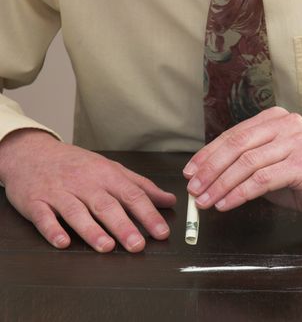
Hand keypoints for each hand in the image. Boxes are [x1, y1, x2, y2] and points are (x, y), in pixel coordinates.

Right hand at [0, 129, 175, 251]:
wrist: (32, 152)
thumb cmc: (77, 165)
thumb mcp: (112, 169)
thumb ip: (141, 186)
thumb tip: (170, 200)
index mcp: (107, 175)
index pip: (132, 195)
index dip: (148, 214)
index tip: (162, 232)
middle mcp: (85, 184)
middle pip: (106, 205)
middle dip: (123, 226)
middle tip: (138, 245)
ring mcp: (60, 192)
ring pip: (77, 212)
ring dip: (92, 230)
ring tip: (107, 247)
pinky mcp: (36, 202)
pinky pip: (44, 217)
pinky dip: (52, 229)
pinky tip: (62, 242)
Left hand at [183, 107, 301, 226]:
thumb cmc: (299, 181)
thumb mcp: (267, 165)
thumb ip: (241, 163)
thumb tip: (203, 175)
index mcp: (274, 118)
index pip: (233, 135)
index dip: (207, 154)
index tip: (190, 172)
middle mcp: (286, 124)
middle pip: (237, 146)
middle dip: (210, 170)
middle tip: (194, 189)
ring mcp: (296, 141)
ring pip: (247, 163)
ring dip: (221, 185)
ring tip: (206, 201)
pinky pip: (261, 180)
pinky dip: (239, 194)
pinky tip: (226, 204)